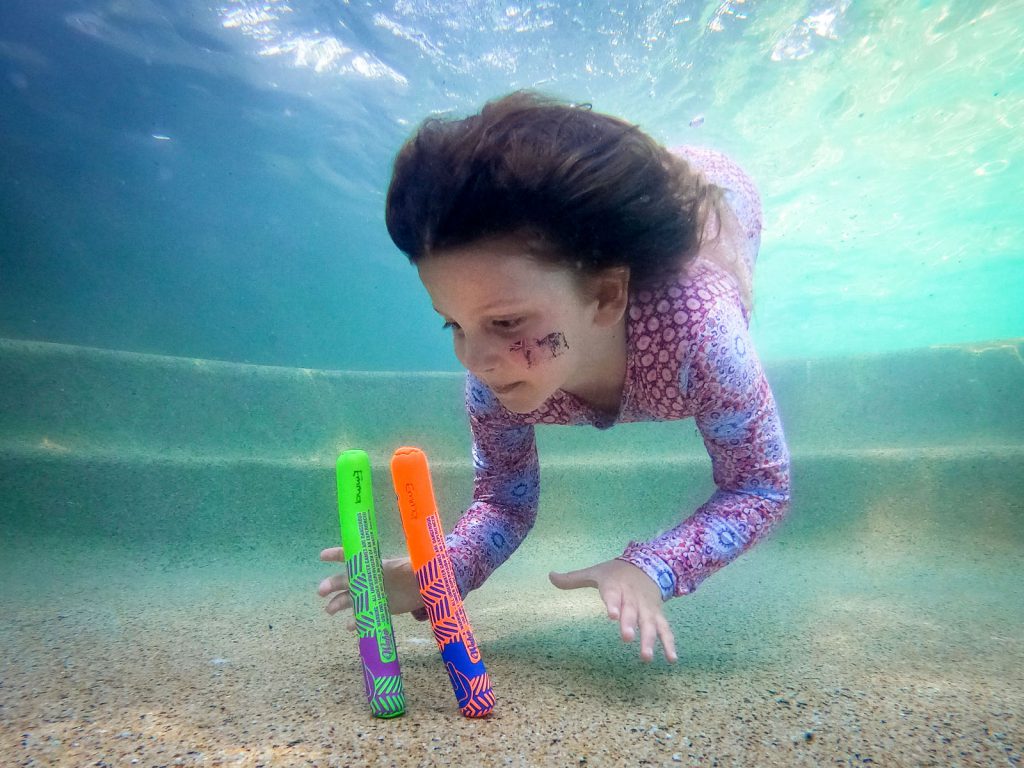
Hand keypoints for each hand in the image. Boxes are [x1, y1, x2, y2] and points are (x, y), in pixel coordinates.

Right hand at [318, 547, 422, 630]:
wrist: (424, 591)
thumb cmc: (416, 574)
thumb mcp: (412, 567)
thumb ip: (408, 566)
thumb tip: (411, 564)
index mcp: (374, 565)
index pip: (353, 557)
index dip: (337, 555)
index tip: (322, 556)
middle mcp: (368, 580)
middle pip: (345, 580)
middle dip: (332, 583)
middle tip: (321, 591)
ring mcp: (371, 595)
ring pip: (349, 599)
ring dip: (337, 603)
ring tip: (329, 610)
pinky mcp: (376, 609)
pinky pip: (362, 616)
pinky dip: (355, 622)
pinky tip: (350, 627)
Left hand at [549, 558, 677, 663]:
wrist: (648, 565)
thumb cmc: (615, 573)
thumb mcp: (595, 572)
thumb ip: (573, 578)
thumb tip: (550, 576)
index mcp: (616, 586)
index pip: (613, 594)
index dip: (612, 604)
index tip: (611, 615)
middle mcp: (632, 598)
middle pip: (631, 611)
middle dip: (630, 624)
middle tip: (627, 638)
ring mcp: (646, 608)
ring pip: (650, 623)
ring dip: (650, 640)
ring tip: (646, 657)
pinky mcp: (657, 615)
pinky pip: (665, 629)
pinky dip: (669, 643)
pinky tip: (671, 659)